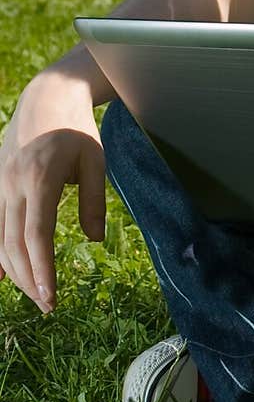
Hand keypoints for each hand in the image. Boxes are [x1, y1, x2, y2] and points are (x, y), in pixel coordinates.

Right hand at [0, 71, 105, 312]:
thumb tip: (94, 241)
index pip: (37, 236)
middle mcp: (12, 183)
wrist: (47, 95)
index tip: (52, 298)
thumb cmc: (77, 129)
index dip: (42, 271)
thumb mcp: (96, 162)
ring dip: (14, 270)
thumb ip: (95, 202)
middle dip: (29, 280)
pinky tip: (2, 275)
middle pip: (13, 244)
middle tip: (47, 306)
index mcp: (40, 178)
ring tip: (35, 293)